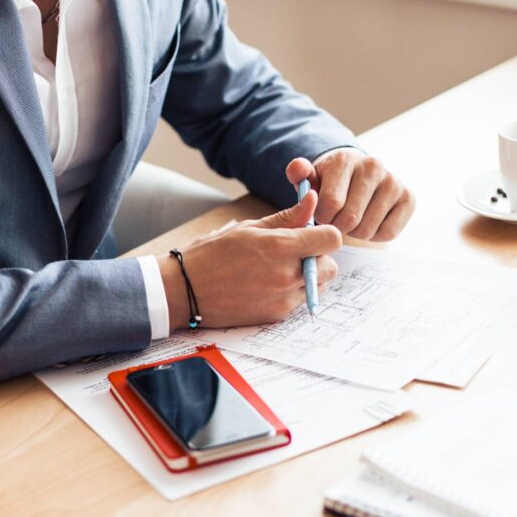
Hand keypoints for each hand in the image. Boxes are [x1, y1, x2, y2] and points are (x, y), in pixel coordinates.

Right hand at [157, 191, 340, 329]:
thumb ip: (287, 217)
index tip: (313, 233)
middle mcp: (287, 276)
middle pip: (331, 267)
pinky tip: (267, 284)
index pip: (332, 239)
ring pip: (318, 287)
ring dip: (308, 277)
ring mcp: (283, 299)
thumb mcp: (249, 228)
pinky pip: (299, 301)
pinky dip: (292, 292)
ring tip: (279, 269)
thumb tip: (312, 200)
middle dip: (318, 257)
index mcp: (281, 247)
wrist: (185, 291)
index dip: (325, 233)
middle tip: (295, 252)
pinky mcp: (276, 316)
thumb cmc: (212, 254)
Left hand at [286, 149, 414, 241]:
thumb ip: (298, 173)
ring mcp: (394, 181)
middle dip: (338, 226)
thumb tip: (298, 167)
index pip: (330, 204)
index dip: (322, 217)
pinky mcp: (409, 198)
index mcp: (345, 160)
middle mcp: (373, 166)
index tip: (323, 212)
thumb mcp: (310, 177)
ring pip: (368, 229)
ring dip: (356, 232)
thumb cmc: (330, 182)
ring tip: (353, 219)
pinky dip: (375, 235)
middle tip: (337, 219)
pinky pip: (388, 233)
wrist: (358, 175)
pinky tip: (369, 221)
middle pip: (349, 219)